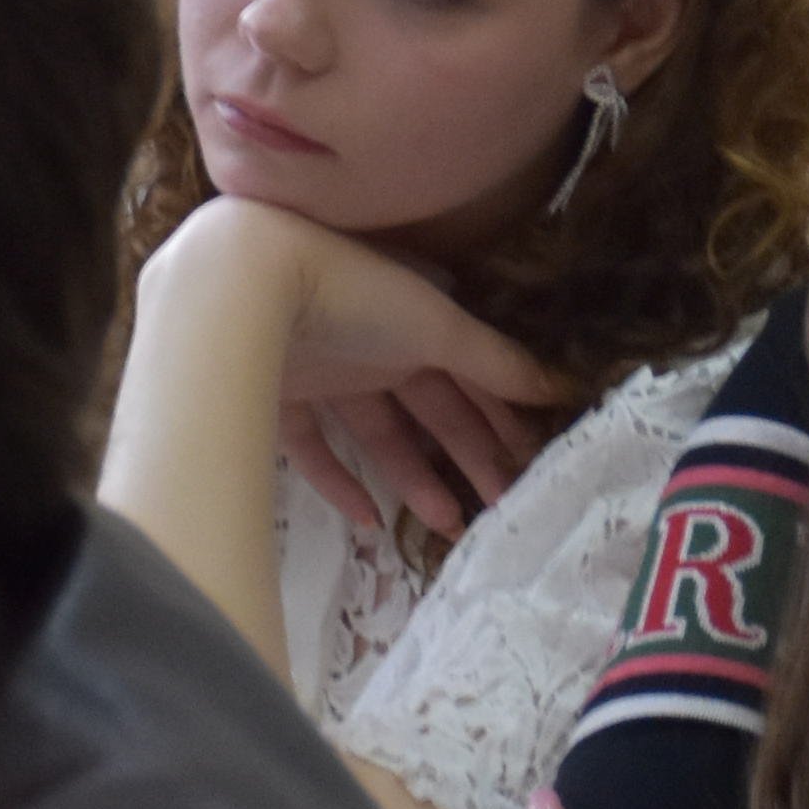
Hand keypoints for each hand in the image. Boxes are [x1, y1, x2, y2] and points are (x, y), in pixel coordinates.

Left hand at [142, 199, 565, 542]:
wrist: (247, 286)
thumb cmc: (355, 292)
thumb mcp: (438, 325)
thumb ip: (495, 362)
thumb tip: (560, 387)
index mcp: (413, 318)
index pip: (469, 372)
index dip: (502, 412)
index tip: (533, 455)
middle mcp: (371, 345)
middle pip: (429, 408)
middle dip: (469, 454)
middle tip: (503, 501)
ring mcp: (323, 374)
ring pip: (377, 435)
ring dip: (414, 478)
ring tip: (448, 522)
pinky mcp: (279, 402)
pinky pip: (315, 451)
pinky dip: (342, 485)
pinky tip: (370, 520)